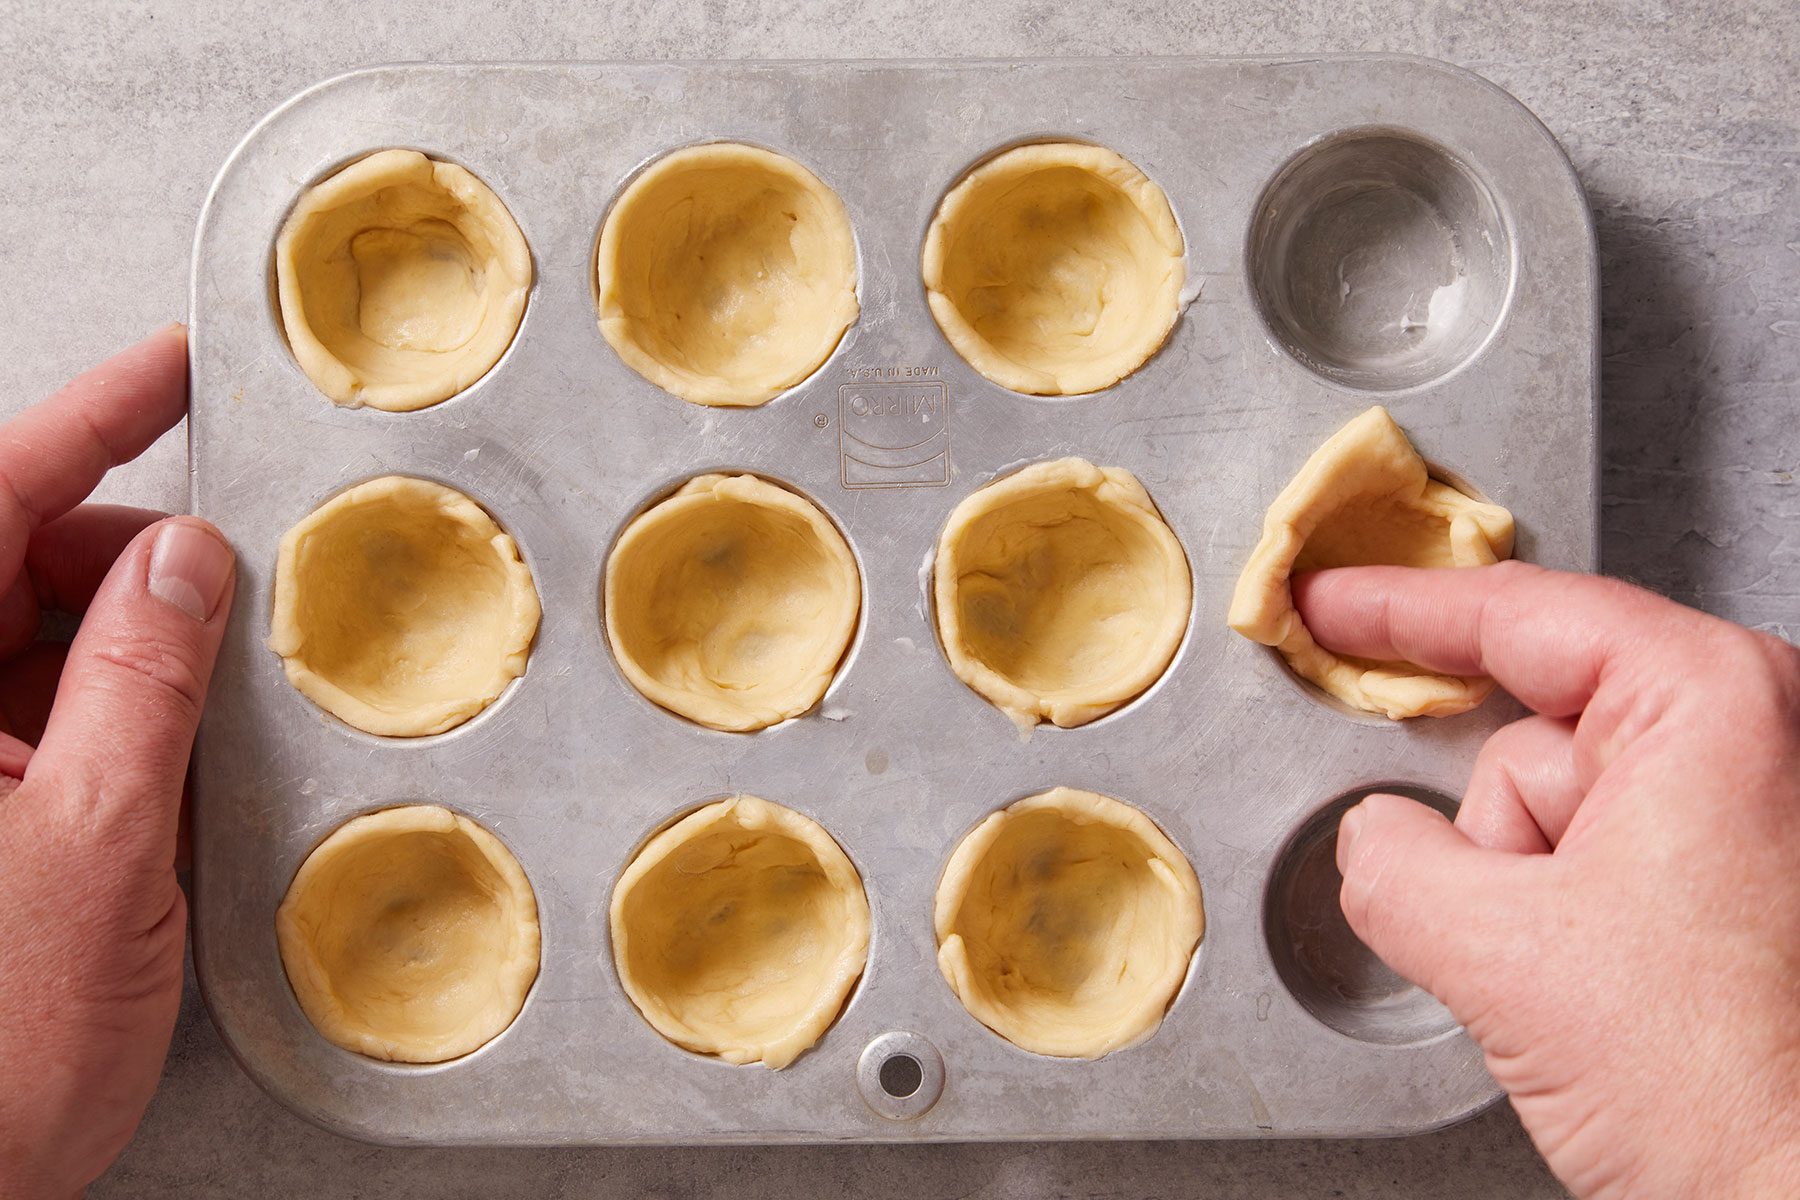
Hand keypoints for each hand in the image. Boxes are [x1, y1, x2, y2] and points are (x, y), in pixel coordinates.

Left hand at [0, 327, 235, 1197]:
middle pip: (5, 564)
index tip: (175, 370)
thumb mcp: (91, 847)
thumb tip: (184, 558)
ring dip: (124, 648)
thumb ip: (136, 681)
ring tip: (210, 688)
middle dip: (125, 560)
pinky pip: (32, 716)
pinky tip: (170, 749)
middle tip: (232, 586)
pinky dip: (108, 715)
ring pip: (26, 640)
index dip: (87, 420)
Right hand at [1295, 561, 1799, 1199]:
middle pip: (1529, 729)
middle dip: (1494, 828)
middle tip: (1520, 921)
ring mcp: (1754, 808)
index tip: (1329, 602)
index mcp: (1714, 703)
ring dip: (1529, 890)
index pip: (1520, 614)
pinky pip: (1593, 855)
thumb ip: (1388, 863)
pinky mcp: (1741, 877)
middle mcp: (1756, 734)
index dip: (1399, 607)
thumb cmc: (1735, 1095)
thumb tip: (1372, 836)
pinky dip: (1564, 914)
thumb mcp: (1501, 956)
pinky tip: (1608, 989)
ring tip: (1589, 980)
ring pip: (1551, 805)